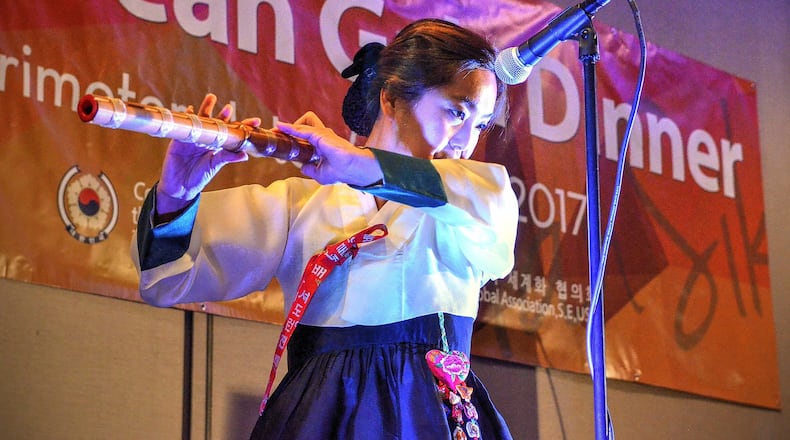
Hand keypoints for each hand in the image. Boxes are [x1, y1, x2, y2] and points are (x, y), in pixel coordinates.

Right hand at [156, 93, 260, 214]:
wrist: (180, 186)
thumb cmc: (199, 176)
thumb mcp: (215, 166)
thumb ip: (227, 157)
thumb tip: (245, 155)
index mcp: (219, 145)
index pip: (233, 132)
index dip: (243, 126)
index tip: (256, 121)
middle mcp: (208, 138)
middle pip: (217, 122)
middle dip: (223, 114)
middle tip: (229, 107)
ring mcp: (195, 137)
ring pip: (202, 119)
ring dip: (206, 108)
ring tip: (211, 97)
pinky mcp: (181, 138)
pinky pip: (185, 125)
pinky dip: (187, 117)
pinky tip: (190, 110)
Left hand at [276, 112, 381, 186]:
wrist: (353, 169)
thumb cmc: (342, 171)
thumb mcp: (321, 174)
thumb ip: (310, 169)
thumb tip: (301, 167)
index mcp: (322, 145)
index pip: (305, 137)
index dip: (292, 138)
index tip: (280, 141)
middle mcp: (322, 137)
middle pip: (301, 128)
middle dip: (287, 130)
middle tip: (275, 134)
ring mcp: (321, 134)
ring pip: (300, 126)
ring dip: (287, 128)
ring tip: (275, 131)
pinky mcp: (320, 134)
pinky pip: (302, 130)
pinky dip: (291, 128)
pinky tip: (281, 127)